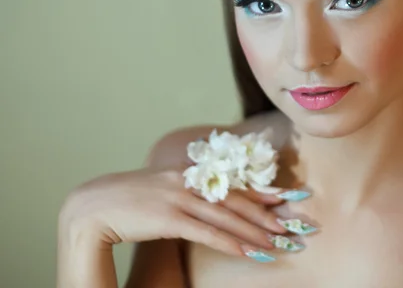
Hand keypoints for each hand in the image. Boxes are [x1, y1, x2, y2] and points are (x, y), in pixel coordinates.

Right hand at [59, 164, 293, 256]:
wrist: (91, 206)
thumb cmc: (128, 201)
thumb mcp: (161, 189)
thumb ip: (186, 190)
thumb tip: (209, 202)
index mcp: (188, 172)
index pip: (233, 183)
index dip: (261, 192)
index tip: (285, 198)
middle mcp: (188, 181)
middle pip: (236, 200)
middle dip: (266, 215)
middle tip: (291, 226)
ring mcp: (178, 197)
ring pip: (227, 217)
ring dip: (255, 232)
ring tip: (278, 243)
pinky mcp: (168, 217)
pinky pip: (206, 233)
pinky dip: (230, 242)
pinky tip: (248, 251)